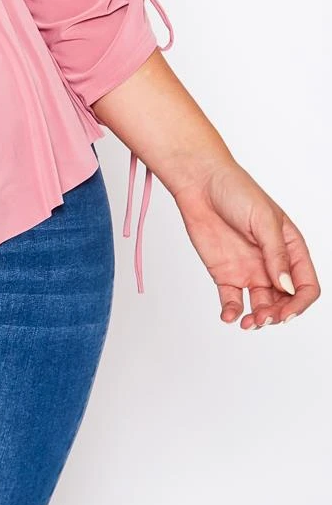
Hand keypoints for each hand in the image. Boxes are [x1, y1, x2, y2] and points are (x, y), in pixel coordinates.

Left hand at [172, 160, 319, 328]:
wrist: (199, 182)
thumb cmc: (236, 191)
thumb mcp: (263, 220)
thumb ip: (276, 254)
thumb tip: (287, 287)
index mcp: (290, 249)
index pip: (305, 285)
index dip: (299, 303)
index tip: (285, 313)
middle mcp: (272, 263)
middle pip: (284, 301)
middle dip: (278, 315)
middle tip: (264, 319)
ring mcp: (248, 269)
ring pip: (260, 305)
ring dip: (258, 318)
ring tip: (248, 322)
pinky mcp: (224, 273)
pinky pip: (232, 300)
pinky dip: (232, 312)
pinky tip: (229, 316)